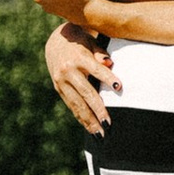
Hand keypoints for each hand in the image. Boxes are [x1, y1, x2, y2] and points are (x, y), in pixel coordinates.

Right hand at [42, 22, 118, 137]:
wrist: (55, 41)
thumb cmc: (80, 40)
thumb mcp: (90, 40)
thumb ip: (100, 52)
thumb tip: (110, 63)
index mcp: (78, 58)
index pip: (95, 69)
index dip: (107, 77)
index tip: (118, 86)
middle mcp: (67, 72)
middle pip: (85, 93)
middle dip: (97, 110)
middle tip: (108, 123)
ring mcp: (61, 82)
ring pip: (77, 104)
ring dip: (89, 120)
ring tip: (100, 134)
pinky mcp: (59, 89)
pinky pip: (71, 106)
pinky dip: (81, 117)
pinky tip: (89, 128)